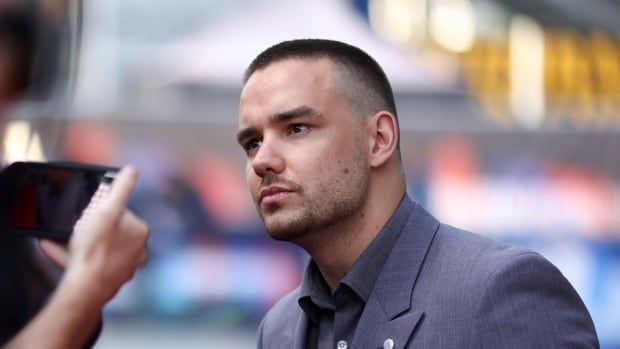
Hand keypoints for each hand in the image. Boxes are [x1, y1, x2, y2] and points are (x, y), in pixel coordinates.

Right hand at [40, 165, 148, 305]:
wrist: (85, 287)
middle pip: (109, 230)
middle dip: (88, 227)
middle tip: (72, 229)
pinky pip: (90, 263)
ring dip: (78, 243)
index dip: (101, 211)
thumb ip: (121, 189)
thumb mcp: (107, 210)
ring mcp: (125, 267)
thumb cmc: (96, 248)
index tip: (87, 214)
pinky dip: (74, 257)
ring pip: (98, 248)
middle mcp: (138, 250)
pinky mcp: (110, 280)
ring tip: (59, 241)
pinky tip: (57, 252)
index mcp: (141, 231)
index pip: (121, 212)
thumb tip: (132, 170)